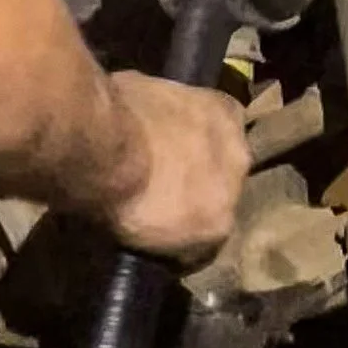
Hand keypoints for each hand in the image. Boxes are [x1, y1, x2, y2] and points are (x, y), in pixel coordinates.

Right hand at [99, 71, 249, 262]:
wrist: (109, 150)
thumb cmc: (116, 111)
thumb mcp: (143, 94)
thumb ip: (159, 113)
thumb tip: (142, 122)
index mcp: (223, 112)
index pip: (222, 129)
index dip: (197, 146)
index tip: (175, 157)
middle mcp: (238, 152)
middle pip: (224, 176)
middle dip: (198, 185)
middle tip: (162, 193)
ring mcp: (230, 194)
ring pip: (212, 215)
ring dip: (188, 222)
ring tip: (152, 230)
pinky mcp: (215, 230)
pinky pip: (195, 249)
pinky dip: (175, 253)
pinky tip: (150, 253)